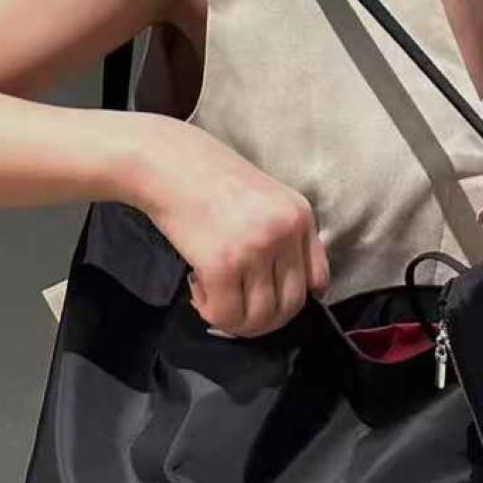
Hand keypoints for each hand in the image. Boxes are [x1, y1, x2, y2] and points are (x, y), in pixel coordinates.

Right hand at [133, 119, 330, 336]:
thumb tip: (282, 289)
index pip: (316, 282)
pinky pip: (226, 315)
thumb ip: (281, 237)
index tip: (267, 301)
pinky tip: (198, 288)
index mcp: (299, 215)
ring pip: (259, 319)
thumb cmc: (207, 179)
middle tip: (236, 308)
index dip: (290, 301)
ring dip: (235, 320)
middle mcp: (284, 231)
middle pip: (290, 307)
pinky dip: (211, 313)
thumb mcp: (264, 199)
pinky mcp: (223, 265)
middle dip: (262, 320)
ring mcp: (256, 249)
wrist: (166, 162)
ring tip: (214, 295)